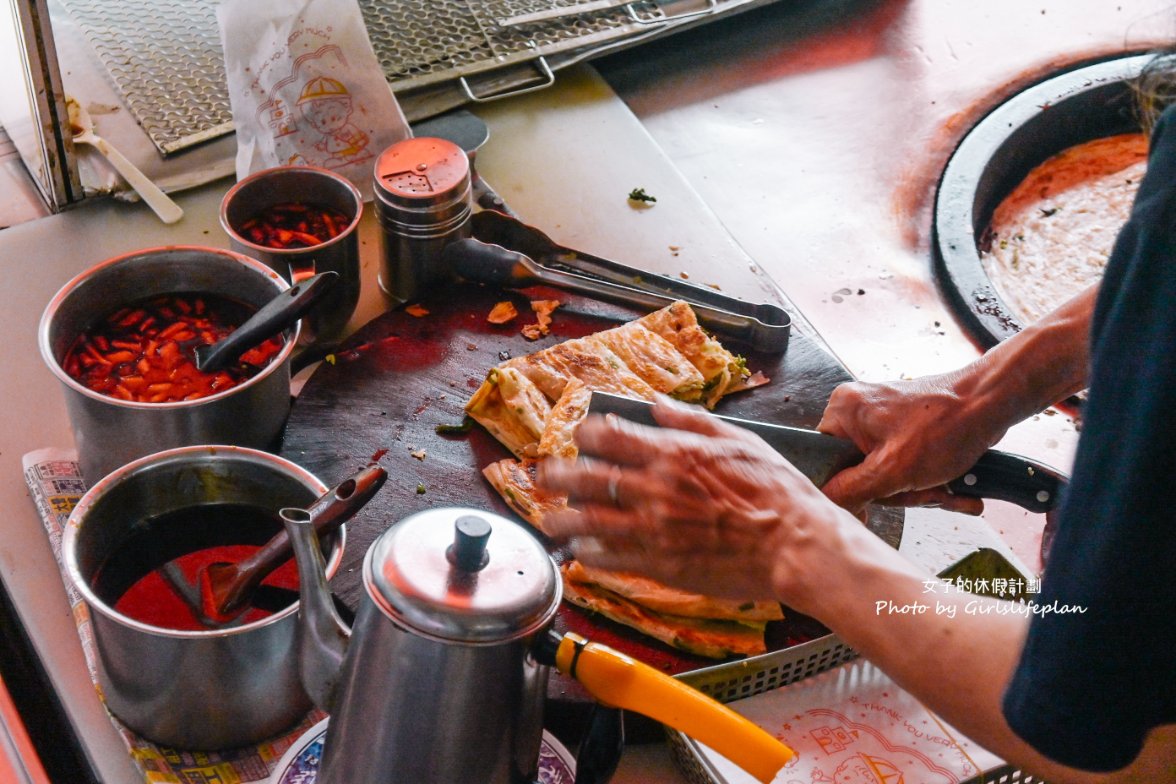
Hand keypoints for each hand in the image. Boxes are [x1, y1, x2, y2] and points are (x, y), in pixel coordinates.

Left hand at [536, 396, 856, 609]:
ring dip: (562, 519)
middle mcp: (655, 489)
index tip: (580, 438)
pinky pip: (610, 559)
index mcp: (673, 453)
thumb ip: (690, 421)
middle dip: (558, 475)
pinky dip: (590, 554)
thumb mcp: (738, 440)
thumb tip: (656, 405)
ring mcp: (654, 529)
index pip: (608, 435)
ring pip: (588, 522)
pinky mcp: (660, 565)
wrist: (797, 545)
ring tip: (551, 520)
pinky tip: (583, 552)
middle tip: (546, 476)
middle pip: (586, 478)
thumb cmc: (776, 492)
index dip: (585, 435)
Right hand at [817, 374, 1002, 514]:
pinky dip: (929, 479)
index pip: (824, 461)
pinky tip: (954, 488)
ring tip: (945, 488)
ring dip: (919, 489)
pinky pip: (905, 463)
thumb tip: (828, 502)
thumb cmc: (947, 425)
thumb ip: (851, 490)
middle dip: (897, 491)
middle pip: (859, 471)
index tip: (872, 504)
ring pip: (886, 472)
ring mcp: (884, 418)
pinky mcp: (906, 426)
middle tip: (921, 490)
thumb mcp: (892, 470)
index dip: (847, 488)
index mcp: (843, 410)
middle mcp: (859, 410)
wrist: (993, 403)